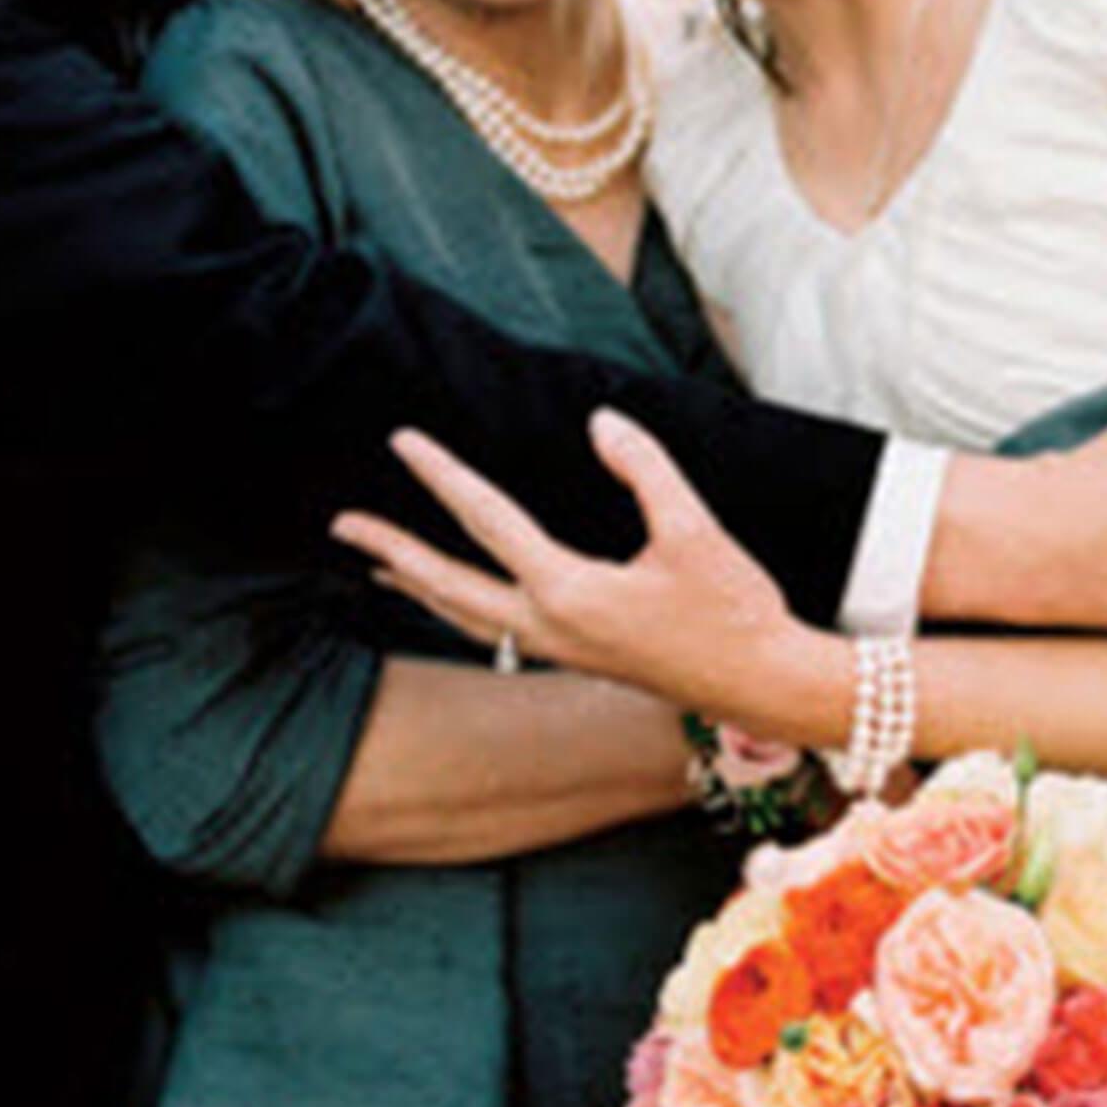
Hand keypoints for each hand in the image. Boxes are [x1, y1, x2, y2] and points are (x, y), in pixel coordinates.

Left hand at [333, 407, 838, 737]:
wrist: (764, 684)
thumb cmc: (735, 611)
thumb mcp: (697, 532)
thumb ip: (646, 471)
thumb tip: (601, 422)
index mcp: (572, 593)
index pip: (489, 521)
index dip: (443, 474)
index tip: (403, 440)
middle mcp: (551, 626)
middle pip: (448, 585)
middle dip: (393, 549)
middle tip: (342, 522)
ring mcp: (559, 648)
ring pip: (464, 615)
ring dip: (417, 585)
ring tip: (378, 562)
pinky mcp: (576, 656)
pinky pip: (492, 629)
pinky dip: (456, 608)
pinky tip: (456, 598)